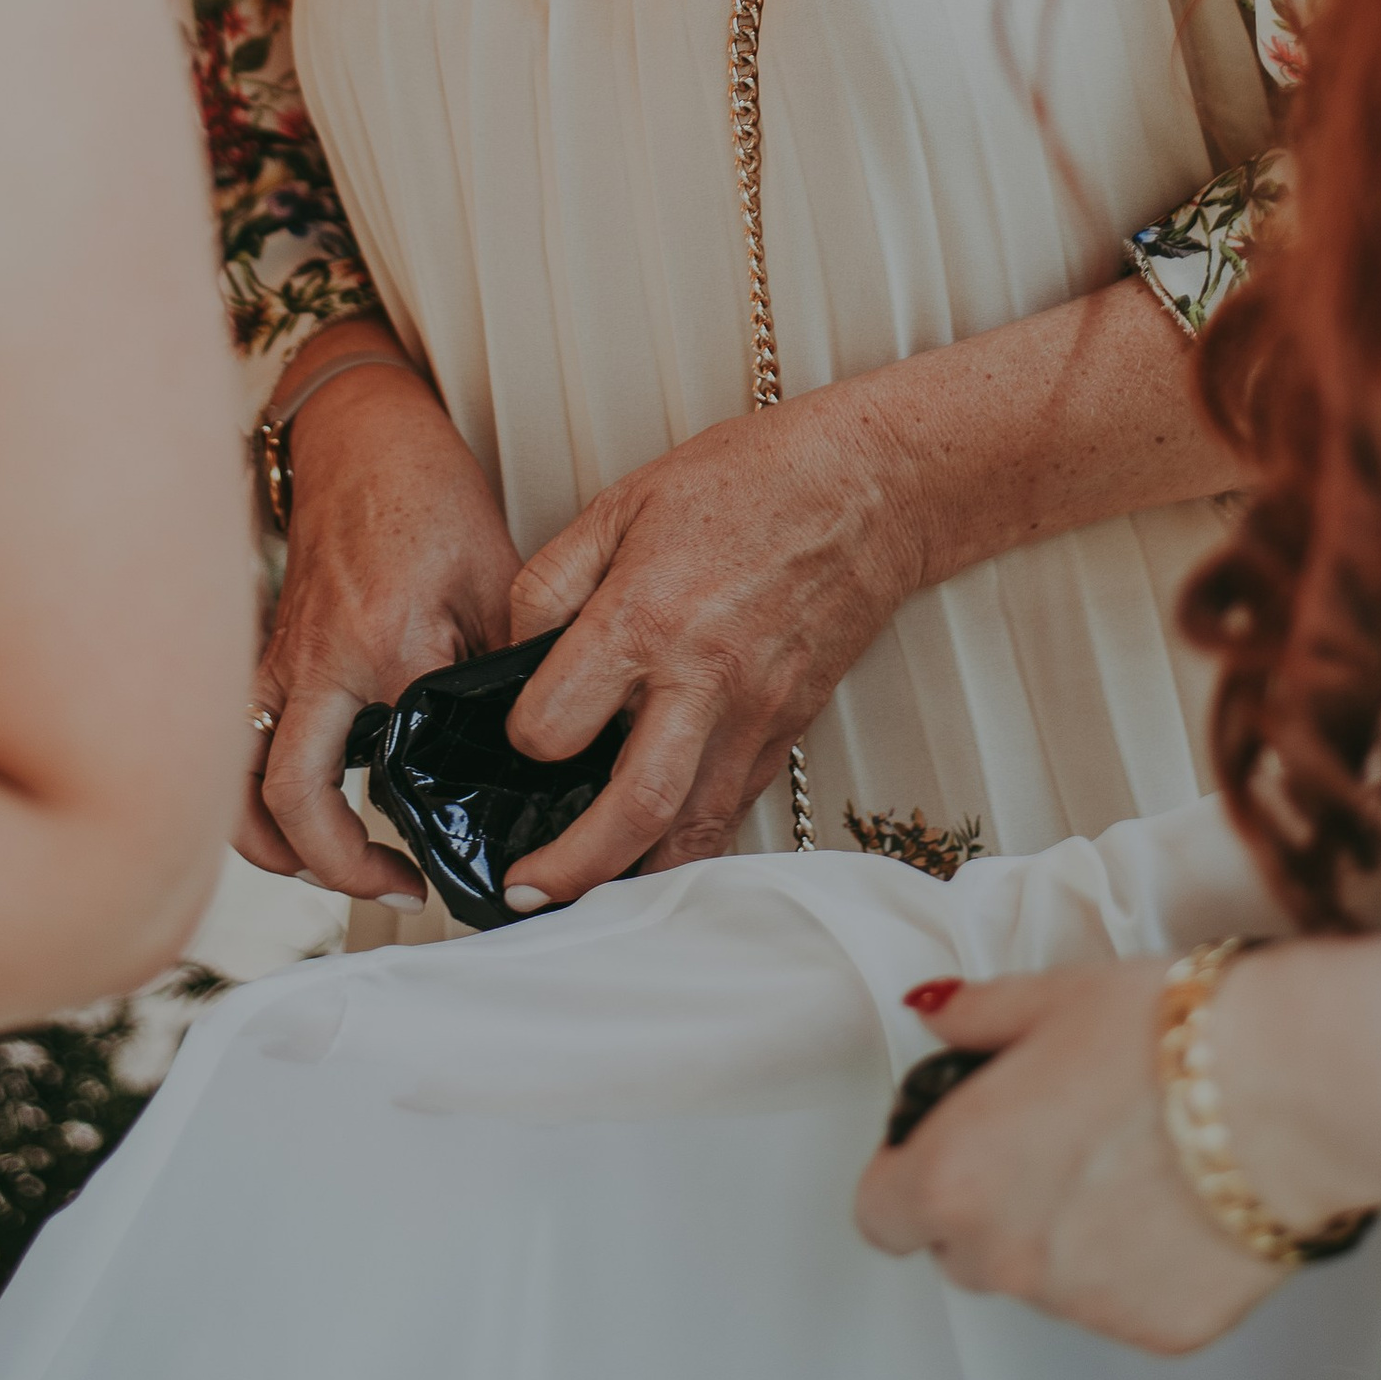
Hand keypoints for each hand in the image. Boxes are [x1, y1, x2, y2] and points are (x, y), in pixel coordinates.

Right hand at [246, 346, 521, 905]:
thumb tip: (539, 750)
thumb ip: (510, 664)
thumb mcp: (497, 575)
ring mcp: (281, 663)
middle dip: (337, 867)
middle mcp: (321, 664)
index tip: (466, 865)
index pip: (405, 767)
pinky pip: (236, 747)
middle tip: (399, 887)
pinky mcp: (261, 659)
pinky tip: (292, 825)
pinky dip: (251, 799)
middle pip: (295, 798)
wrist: (361, 436)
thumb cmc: (430, 497)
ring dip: (276, 848)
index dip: (431, 829)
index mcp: (390, 644)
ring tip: (331, 874)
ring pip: (242, 782)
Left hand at [496, 381, 924, 903]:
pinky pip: (734, 808)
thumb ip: (551, 583)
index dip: (521, 738)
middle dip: (571, 870)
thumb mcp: (622, 503)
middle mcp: (701, 679)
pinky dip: (691, 842)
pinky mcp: (788, 730)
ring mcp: (754, 714)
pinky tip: (656, 850)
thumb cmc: (745, 483)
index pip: (555, 723)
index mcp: (644, 617)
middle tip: (525, 893)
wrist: (865, 489)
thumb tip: (516, 654)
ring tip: (584, 897)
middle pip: (632, 809)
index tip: (518, 737)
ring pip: (692, 832)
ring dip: (633, 879)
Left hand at [853, 968, 1284, 1352]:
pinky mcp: (1157, 1333)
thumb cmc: (1167, 1037)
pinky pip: (1121, 1305)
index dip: (904, 1179)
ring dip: (1063, 1237)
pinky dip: (1137, 1268)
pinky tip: (1178, 1203)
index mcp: (957, 1178)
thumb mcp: (1050, 998)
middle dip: (988, 1205)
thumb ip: (973, 1017)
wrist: (1284, 1093)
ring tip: (1130, 1161)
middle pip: (961, 1251)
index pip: (881, 1216)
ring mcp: (1082, 1306)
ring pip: (1043, 1279)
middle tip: (1050, 1141)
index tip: (938, 1149)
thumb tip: (934, 1011)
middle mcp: (1008, 1258)